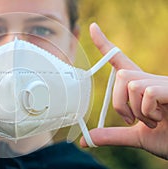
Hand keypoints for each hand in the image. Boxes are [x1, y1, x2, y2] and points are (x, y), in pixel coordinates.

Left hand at [80, 23, 167, 159]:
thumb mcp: (136, 136)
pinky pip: (148, 92)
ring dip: (136, 110)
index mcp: (141, 88)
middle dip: (120, 103)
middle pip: (121, 76)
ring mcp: (163, 83)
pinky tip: (162, 118)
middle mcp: (151, 80)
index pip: (120, 61)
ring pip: (132, 84)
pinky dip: (149, 111)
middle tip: (131, 120)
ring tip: (152, 121)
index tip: (92, 28)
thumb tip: (85, 141)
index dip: (105, 45)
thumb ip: (113, 135)